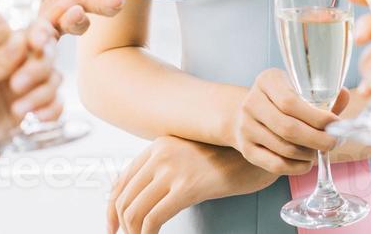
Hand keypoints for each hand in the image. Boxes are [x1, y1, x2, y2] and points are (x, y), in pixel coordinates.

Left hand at [0, 0, 168, 35]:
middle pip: (107, 4)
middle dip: (112, 4)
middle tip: (113, 0)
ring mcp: (56, 14)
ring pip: (80, 25)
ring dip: (80, 21)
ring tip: (70, 12)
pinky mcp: (32, 27)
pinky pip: (46, 38)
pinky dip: (45, 38)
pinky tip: (39, 32)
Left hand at [0, 21, 62, 182]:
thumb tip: (22, 38)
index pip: (23, 31)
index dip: (38, 33)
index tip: (39, 44)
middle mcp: (8, 65)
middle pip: (43, 52)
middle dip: (37, 69)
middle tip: (17, 87)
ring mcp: (19, 88)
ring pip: (51, 78)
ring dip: (42, 94)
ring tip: (18, 111)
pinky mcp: (26, 110)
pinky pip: (53, 103)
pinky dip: (52, 109)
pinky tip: (37, 119)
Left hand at [107, 136, 275, 233]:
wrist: (258, 154)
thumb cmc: (229, 160)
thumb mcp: (191, 158)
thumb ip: (168, 170)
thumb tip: (146, 198)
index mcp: (158, 145)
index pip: (122, 181)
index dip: (112, 209)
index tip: (114, 227)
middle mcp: (160, 153)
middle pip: (124, 197)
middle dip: (122, 225)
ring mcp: (173, 169)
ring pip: (134, 210)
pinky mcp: (187, 186)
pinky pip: (153, 218)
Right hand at [230, 68, 346, 174]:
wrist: (249, 114)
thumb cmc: (282, 101)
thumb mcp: (297, 89)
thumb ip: (321, 96)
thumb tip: (344, 95)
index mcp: (267, 81)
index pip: (290, 102)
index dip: (316, 117)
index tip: (335, 124)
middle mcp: (251, 103)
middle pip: (288, 128)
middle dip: (317, 139)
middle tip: (334, 142)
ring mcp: (245, 127)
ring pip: (284, 148)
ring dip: (309, 154)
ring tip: (319, 150)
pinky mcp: (246, 149)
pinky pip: (276, 165)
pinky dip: (297, 167)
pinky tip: (307, 162)